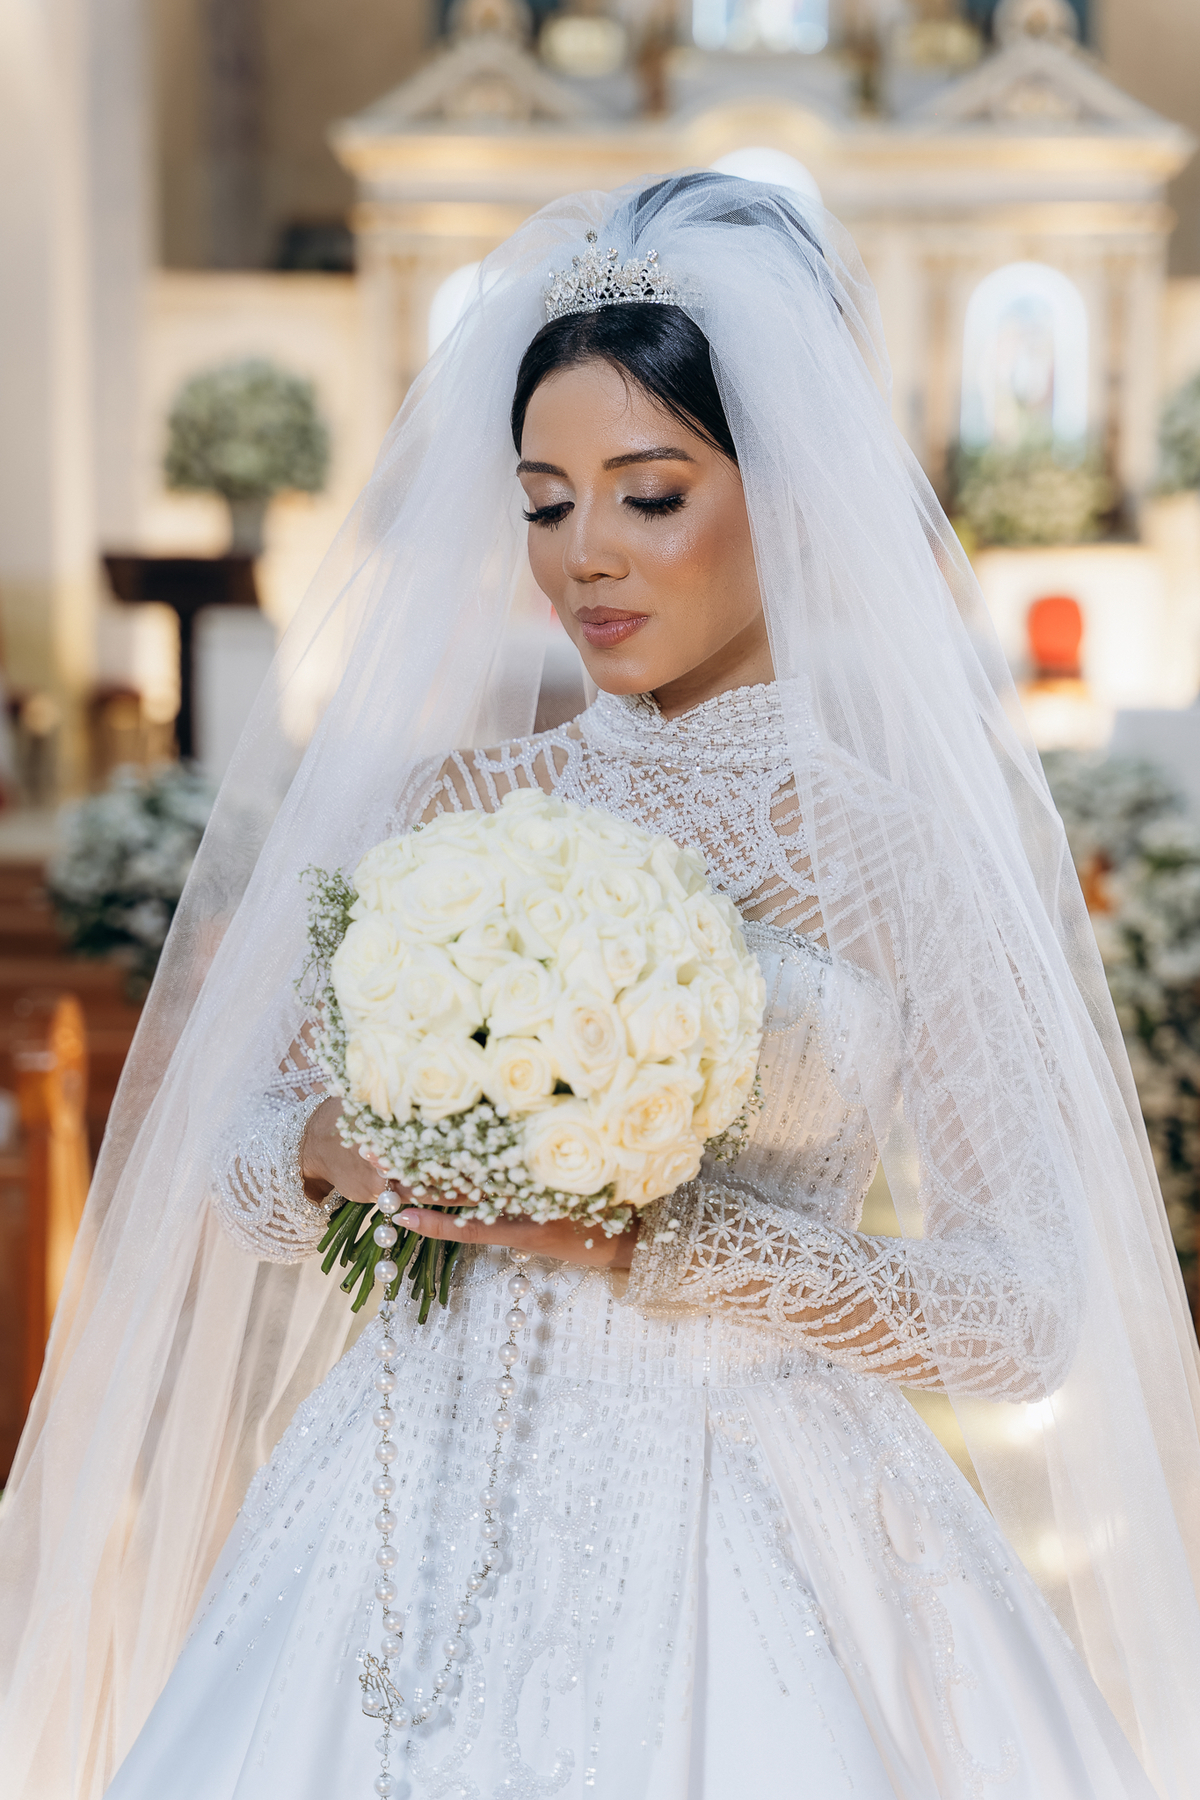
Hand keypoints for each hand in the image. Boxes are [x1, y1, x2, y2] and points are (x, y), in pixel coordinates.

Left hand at [302, 1097, 638, 1269]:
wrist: (644, 1231)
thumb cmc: (617, 1186)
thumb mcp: (582, 1147)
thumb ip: (547, 1125)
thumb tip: (518, 1091)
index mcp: (534, 1139)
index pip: (477, 1120)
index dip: (438, 1110)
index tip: (403, 1096)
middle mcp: (524, 1165)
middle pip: (460, 1147)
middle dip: (419, 1141)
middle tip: (374, 1129)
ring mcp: (522, 1198)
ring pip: (458, 1184)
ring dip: (419, 1177)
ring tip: (378, 1168)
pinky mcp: (520, 1230)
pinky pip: (469, 1226)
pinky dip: (434, 1221)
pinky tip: (404, 1217)